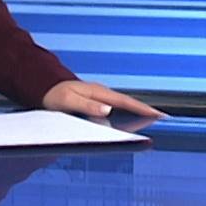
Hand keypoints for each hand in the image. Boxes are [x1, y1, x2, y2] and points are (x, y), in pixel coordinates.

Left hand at [39, 80, 162, 118]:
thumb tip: (108, 109)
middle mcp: (101, 93)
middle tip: (162, 117)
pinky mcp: (96, 101)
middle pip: (128, 102)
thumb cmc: (54, 95)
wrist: (43, 87)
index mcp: (98, 92)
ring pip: (123, 104)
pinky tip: (130, 119)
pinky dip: (126, 111)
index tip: (158, 114)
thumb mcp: (68, 101)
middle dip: (145, 109)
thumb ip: (88, 106)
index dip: (142, 108)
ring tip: (152, 119)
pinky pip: (115, 107)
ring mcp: (99, 96)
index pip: (125, 101)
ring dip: (137, 110)